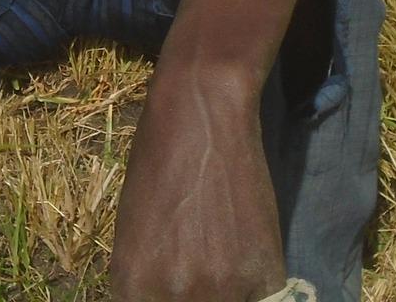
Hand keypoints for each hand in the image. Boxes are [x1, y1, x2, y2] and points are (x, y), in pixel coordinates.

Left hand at [109, 58, 284, 301]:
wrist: (200, 113)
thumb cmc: (158, 160)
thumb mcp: (134, 231)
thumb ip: (149, 279)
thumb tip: (168, 295)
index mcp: (131, 286)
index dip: (166, 301)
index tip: (179, 290)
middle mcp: (171, 295)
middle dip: (195, 296)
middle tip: (204, 266)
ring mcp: (219, 288)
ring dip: (231, 292)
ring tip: (227, 259)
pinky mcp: (263, 273)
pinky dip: (258, 289)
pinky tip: (250, 259)